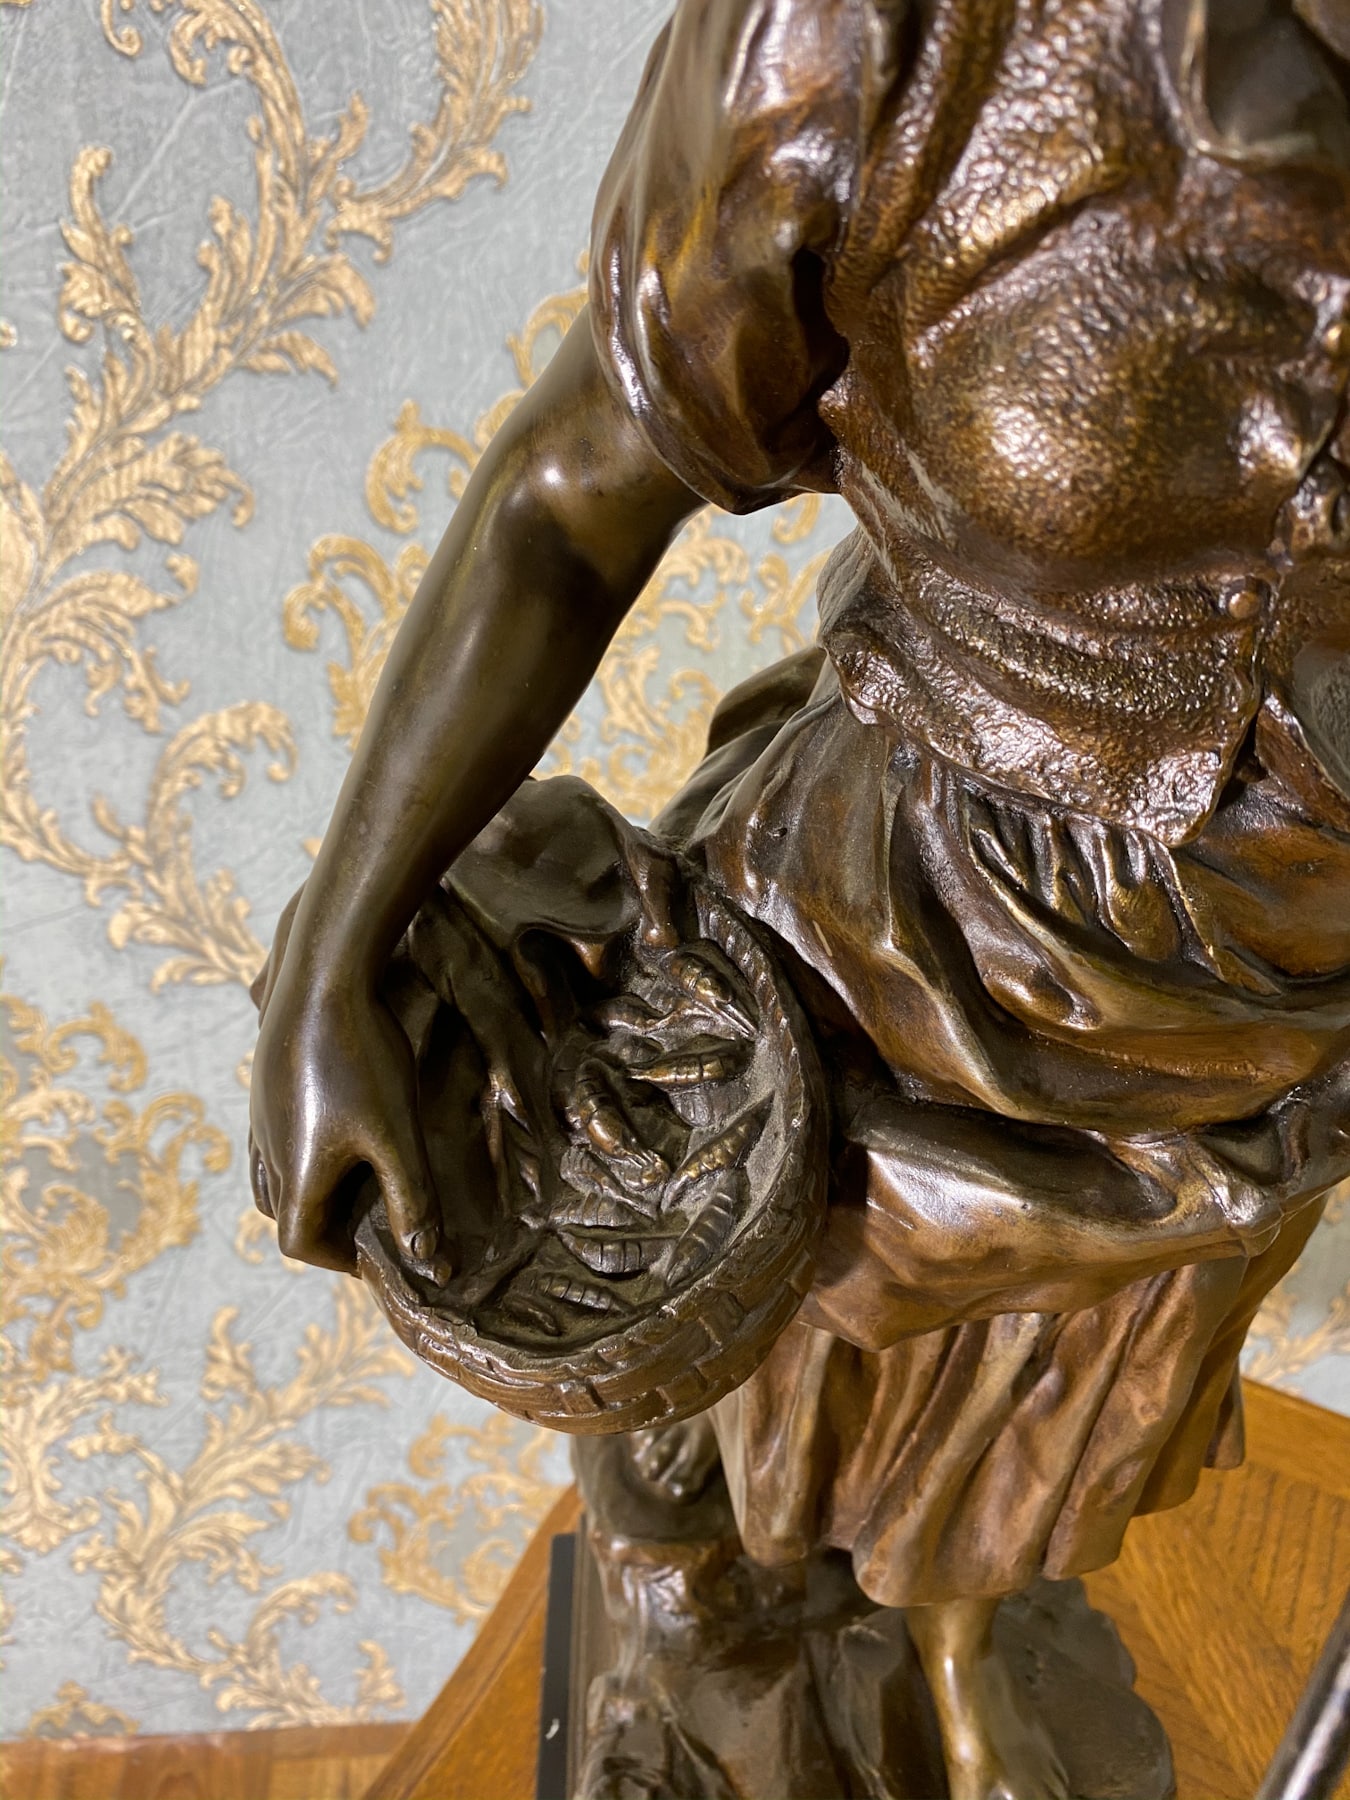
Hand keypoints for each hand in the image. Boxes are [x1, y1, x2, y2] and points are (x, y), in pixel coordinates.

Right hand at [248, 896, 448, 1279]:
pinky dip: (301, 1149)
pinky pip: (272, 1133)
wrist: (320, 975)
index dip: (337, 1258)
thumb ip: (412, 1199)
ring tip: (357, 1176)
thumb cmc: (363, 1058)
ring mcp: (261, 1111)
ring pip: (273, 1171)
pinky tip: (338, 1121)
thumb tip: (429, 1260)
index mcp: (297, 1172)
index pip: (299, 1243)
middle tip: (370, 1216)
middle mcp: (268, 1148)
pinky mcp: (265, 1079)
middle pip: (281, 1211)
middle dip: (322, 1225)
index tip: (378, 1250)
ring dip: (310, 1187)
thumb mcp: (397, 1134)